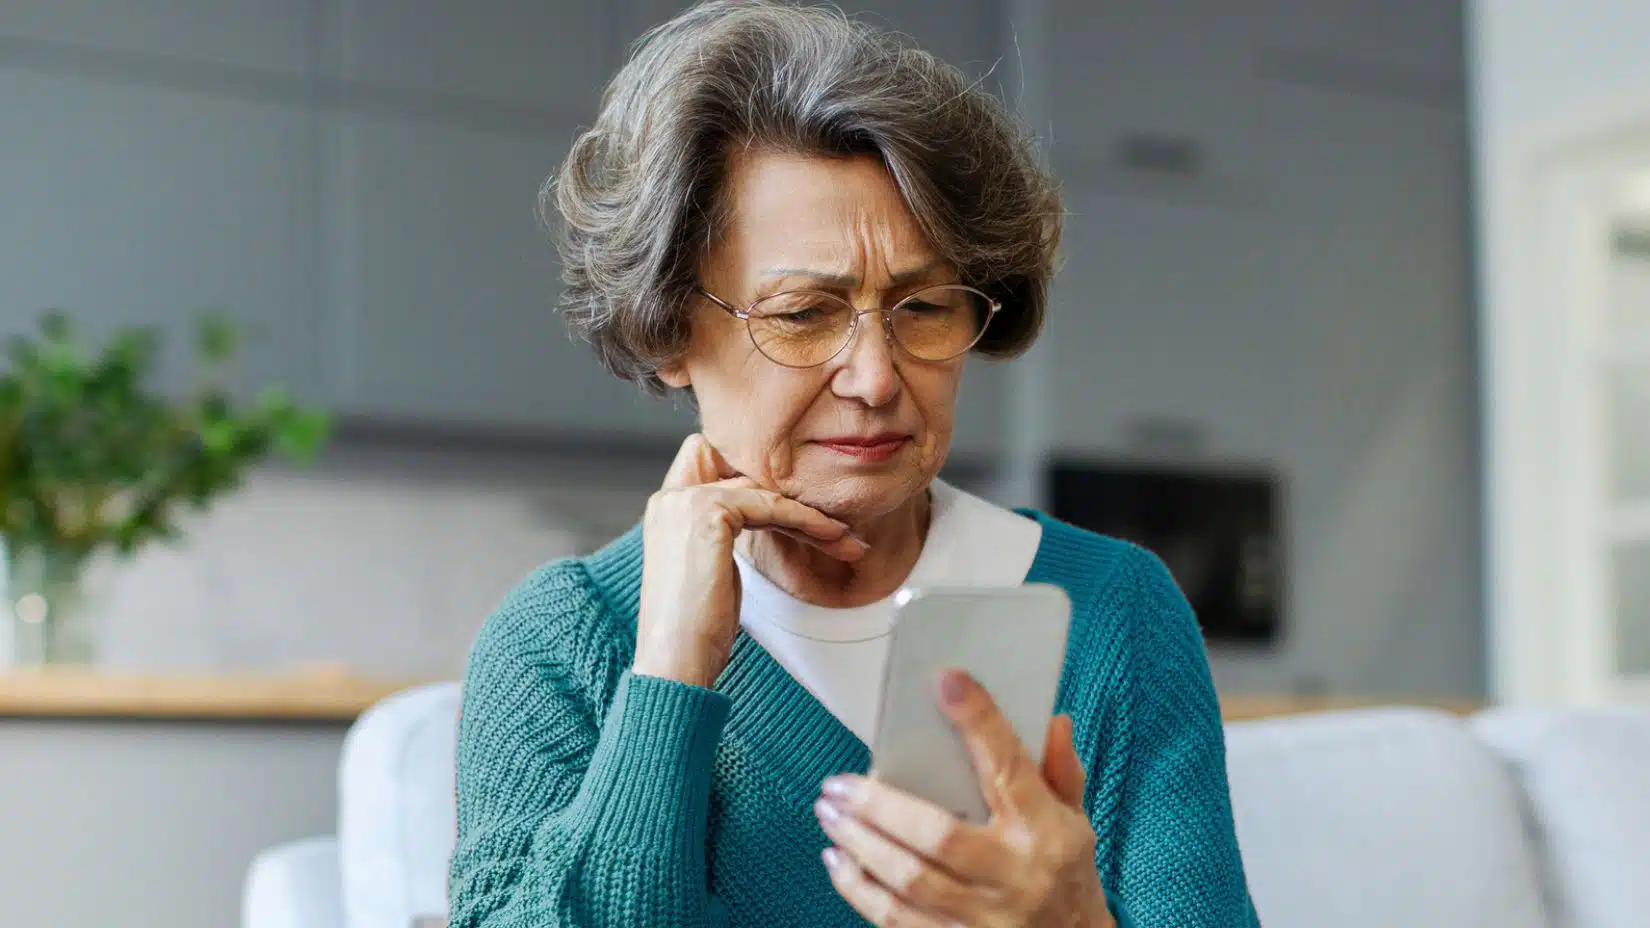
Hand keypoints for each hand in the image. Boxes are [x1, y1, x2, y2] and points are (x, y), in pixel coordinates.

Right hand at [632, 434, 869, 687]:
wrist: (676, 660)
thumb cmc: (697, 629)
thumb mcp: (713, 568)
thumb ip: (726, 533)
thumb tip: (764, 516)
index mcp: (666, 509)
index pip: (718, 466)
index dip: (759, 482)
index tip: (802, 513)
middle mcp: (670, 498)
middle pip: (748, 479)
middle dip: (795, 503)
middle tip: (836, 529)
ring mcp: (685, 501)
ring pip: (764, 492)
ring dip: (810, 514)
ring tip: (845, 538)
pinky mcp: (707, 511)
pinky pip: (770, 505)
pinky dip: (806, 520)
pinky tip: (832, 535)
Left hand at [816, 670, 1113, 927]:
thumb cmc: (1067, 874)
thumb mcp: (1075, 820)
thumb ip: (1060, 771)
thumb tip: (1051, 719)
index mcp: (1044, 830)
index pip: (1007, 767)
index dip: (978, 722)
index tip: (945, 681)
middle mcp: (1012, 874)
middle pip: (936, 835)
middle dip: (879, 806)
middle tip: (838, 783)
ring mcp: (983, 917)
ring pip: (908, 880)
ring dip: (859, 844)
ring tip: (829, 813)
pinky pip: (896, 921)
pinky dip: (859, 891)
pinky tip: (838, 862)